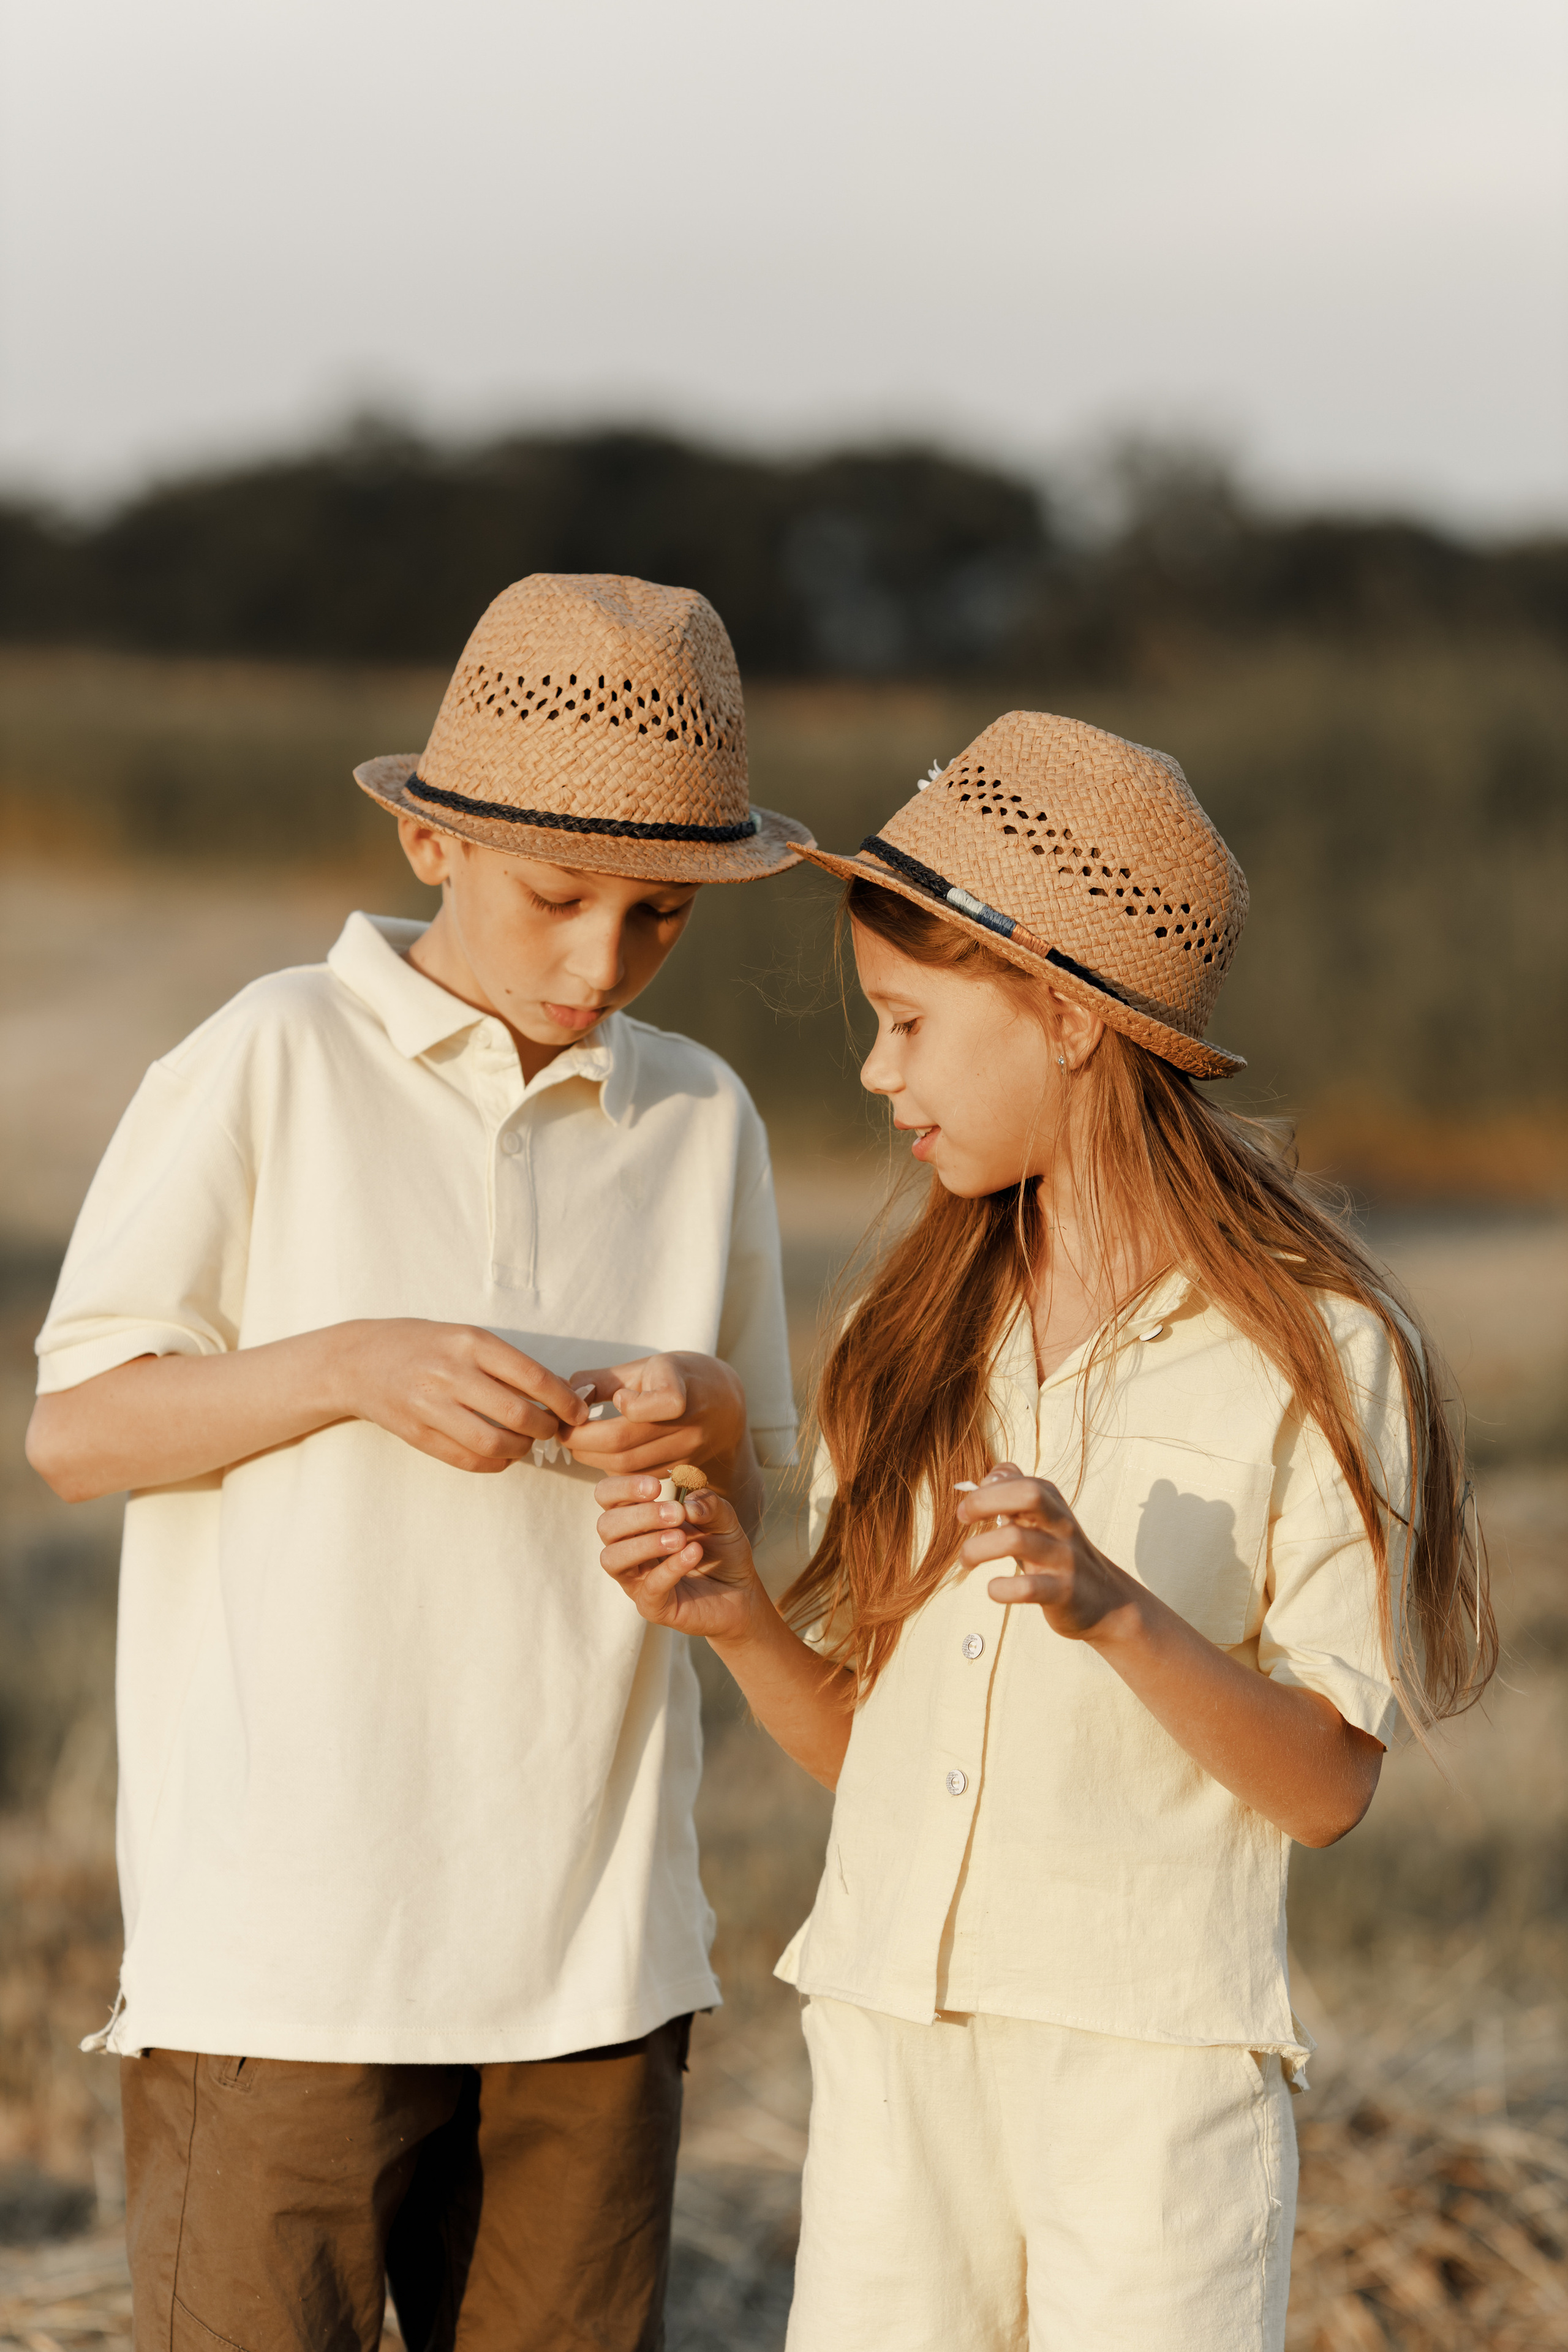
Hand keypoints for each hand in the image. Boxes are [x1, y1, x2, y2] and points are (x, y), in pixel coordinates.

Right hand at [335, 1319, 587, 1473]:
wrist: (360, 1360)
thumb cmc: (424, 1346)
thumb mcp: (466, 1337)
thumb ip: (507, 1363)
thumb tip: (559, 1391)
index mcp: (470, 1343)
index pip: (533, 1377)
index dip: (563, 1400)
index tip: (578, 1412)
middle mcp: (451, 1373)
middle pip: (518, 1414)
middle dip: (547, 1428)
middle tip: (553, 1429)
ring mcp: (431, 1406)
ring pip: (495, 1442)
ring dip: (522, 1449)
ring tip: (526, 1442)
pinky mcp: (418, 1435)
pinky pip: (468, 1459)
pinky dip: (495, 1462)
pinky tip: (502, 1454)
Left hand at [563, 1351, 746, 1479]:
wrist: (724, 1404)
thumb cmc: (677, 1378)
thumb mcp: (646, 1366)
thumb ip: (604, 1379)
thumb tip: (566, 1394)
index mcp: (682, 1386)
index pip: (668, 1403)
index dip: (633, 1405)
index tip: (618, 1398)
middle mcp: (690, 1422)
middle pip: (626, 1443)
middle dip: (582, 1439)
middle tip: (562, 1430)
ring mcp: (688, 1451)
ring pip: (627, 1466)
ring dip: (591, 1456)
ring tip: (575, 1440)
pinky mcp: (681, 1471)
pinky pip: (637, 1476)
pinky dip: (610, 1466)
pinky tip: (599, 1452)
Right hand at [595, 1474, 763, 1641]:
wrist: (740, 1592)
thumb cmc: (721, 1551)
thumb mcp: (722, 1518)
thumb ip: (708, 1503)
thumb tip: (687, 1503)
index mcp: (637, 1520)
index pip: (606, 1496)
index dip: (622, 1487)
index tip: (655, 1487)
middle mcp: (628, 1548)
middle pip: (606, 1526)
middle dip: (640, 1515)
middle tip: (676, 1514)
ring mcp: (636, 1579)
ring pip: (612, 1559)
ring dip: (644, 1543)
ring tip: (680, 1538)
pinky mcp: (652, 1606)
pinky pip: (649, 1587)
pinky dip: (671, 1567)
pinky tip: (694, 1553)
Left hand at [957, 1462, 1136, 1642]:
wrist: (1107, 1601)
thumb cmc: (1061, 1556)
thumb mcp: (1044, 1522)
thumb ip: (1018, 1496)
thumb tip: (991, 1474)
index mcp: (1053, 1505)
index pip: (1018, 1479)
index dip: (986, 1488)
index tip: (968, 1508)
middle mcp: (1061, 1525)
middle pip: (1027, 1494)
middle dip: (984, 1501)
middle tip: (963, 1519)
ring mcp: (1064, 1558)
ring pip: (1016, 1539)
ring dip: (977, 1548)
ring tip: (966, 1561)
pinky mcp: (1063, 1592)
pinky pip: (1026, 1587)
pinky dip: (1000, 1589)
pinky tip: (995, 1589)